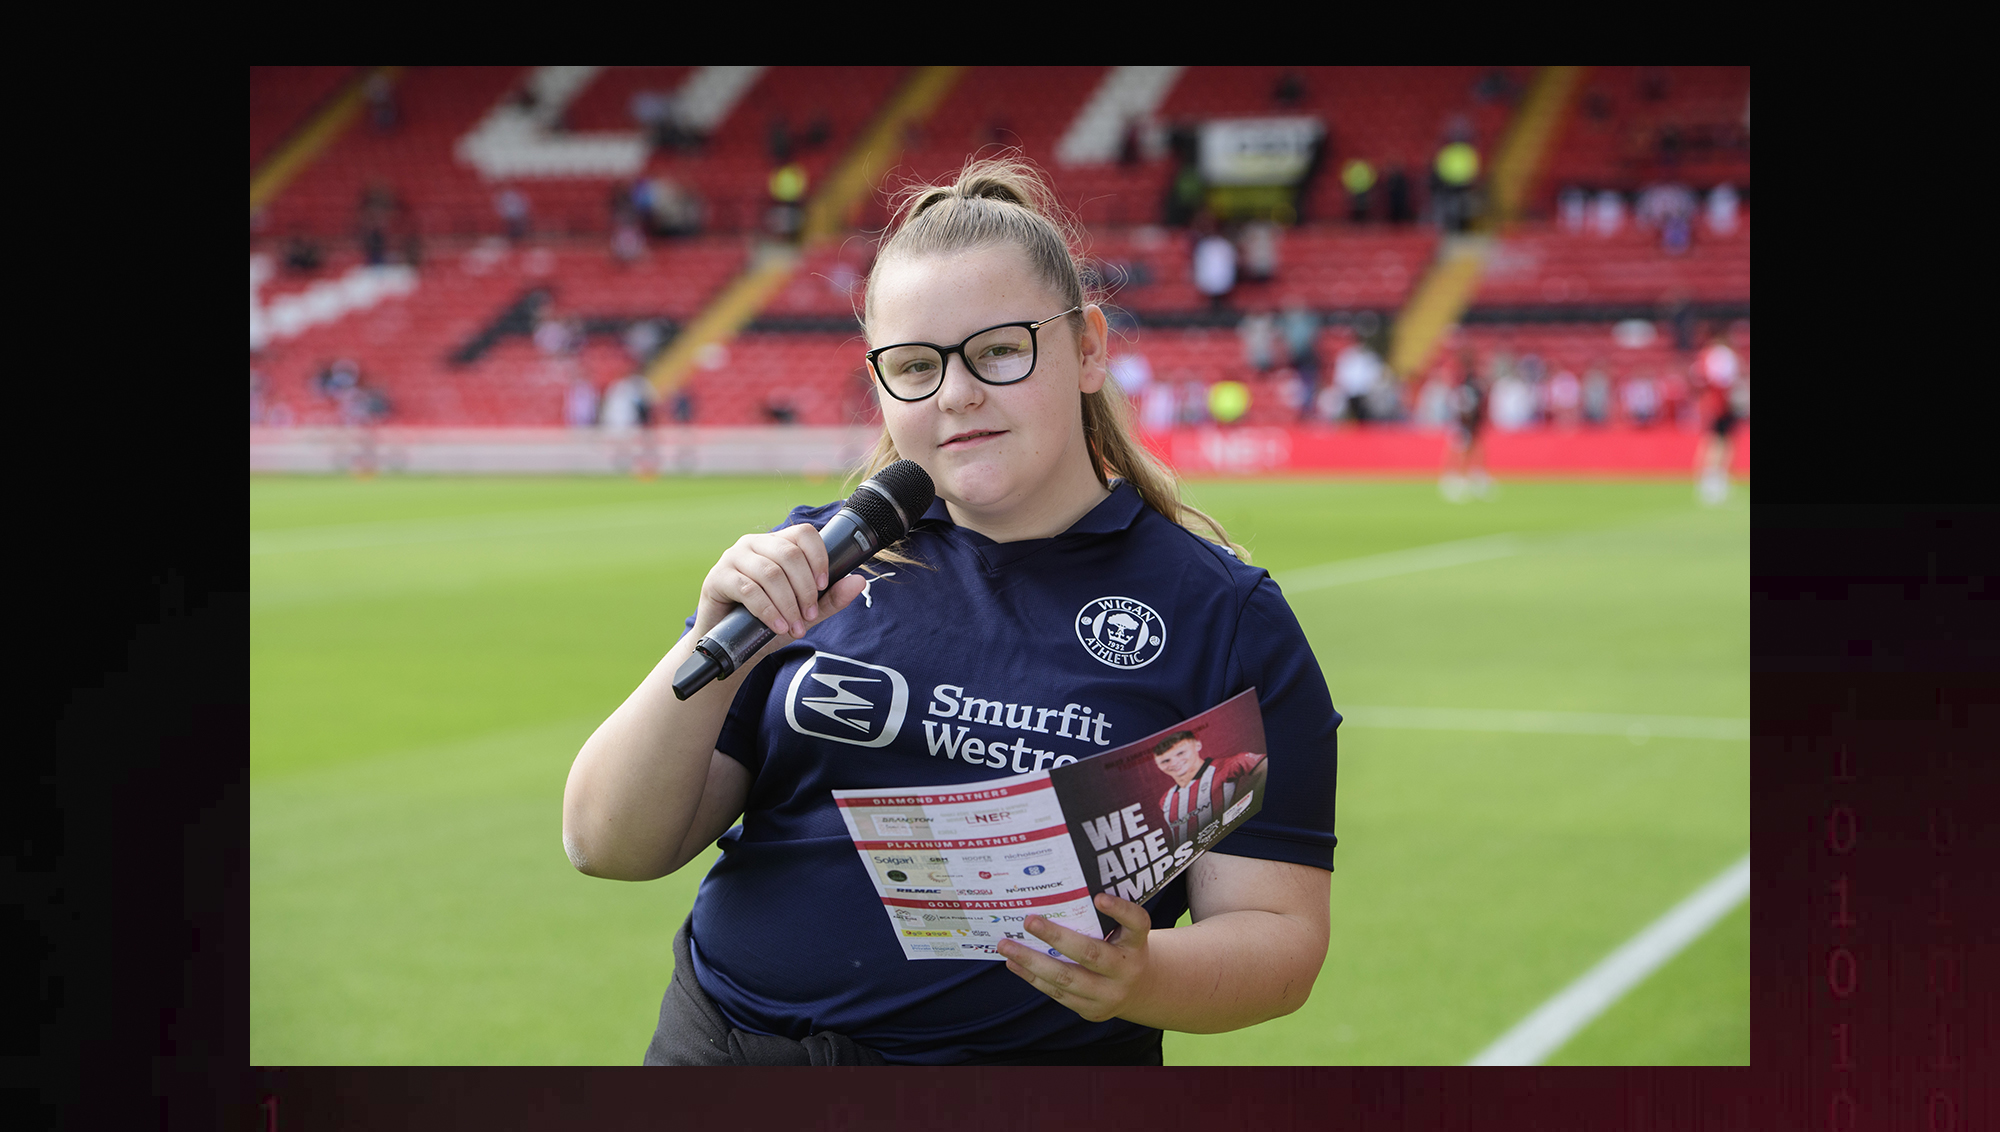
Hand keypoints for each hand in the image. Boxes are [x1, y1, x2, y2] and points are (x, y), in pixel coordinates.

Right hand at [696, 523, 868, 647]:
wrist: (731, 646)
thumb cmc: (767, 622)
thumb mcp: (804, 612)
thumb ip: (830, 598)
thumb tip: (860, 581)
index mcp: (776, 543)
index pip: (804, 534)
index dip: (819, 557)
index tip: (824, 585)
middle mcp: (754, 544)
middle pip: (789, 555)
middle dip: (805, 589)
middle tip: (809, 616)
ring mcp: (733, 558)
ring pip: (770, 573)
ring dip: (788, 604)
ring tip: (795, 627)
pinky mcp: (717, 577)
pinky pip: (748, 589)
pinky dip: (768, 610)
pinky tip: (778, 626)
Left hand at [997, 892, 1153, 1022]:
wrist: (1141, 990)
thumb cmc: (1122, 947)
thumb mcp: (1123, 932)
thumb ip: (1102, 916)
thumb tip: (1056, 891)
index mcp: (1136, 942)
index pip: (1136, 923)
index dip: (1120, 910)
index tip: (1099, 897)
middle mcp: (1127, 969)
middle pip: (1090, 953)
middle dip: (1056, 937)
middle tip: (1029, 920)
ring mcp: (1109, 994)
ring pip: (1066, 978)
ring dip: (1031, 960)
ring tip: (1006, 945)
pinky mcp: (1092, 1010)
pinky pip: (1058, 993)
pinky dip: (1033, 977)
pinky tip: (1014, 963)